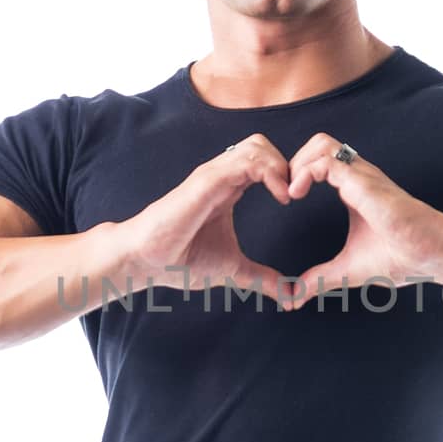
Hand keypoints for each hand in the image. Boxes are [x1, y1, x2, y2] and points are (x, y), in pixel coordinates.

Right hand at [126, 134, 294, 303]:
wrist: (146, 261)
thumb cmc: (180, 261)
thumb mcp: (233, 270)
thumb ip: (263, 279)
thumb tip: (289, 296)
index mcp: (229, 190)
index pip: (264, 162)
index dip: (286, 175)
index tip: (296, 202)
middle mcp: (222, 177)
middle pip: (262, 145)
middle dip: (287, 164)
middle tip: (296, 195)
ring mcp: (214, 176)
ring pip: (257, 146)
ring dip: (281, 166)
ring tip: (289, 196)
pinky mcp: (206, 181)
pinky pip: (245, 161)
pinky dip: (270, 172)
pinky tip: (281, 198)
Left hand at [280, 132, 442, 308]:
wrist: (432, 255)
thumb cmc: (401, 258)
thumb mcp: (348, 269)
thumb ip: (320, 279)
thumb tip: (295, 298)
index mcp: (354, 190)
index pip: (320, 163)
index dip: (298, 174)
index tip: (285, 201)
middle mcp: (357, 177)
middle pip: (318, 144)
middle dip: (294, 161)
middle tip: (283, 191)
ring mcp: (361, 176)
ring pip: (321, 143)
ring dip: (298, 162)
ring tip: (289, 192)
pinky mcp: (363, 182)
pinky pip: (326, 161)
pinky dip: (305, 173)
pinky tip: (296, 195)